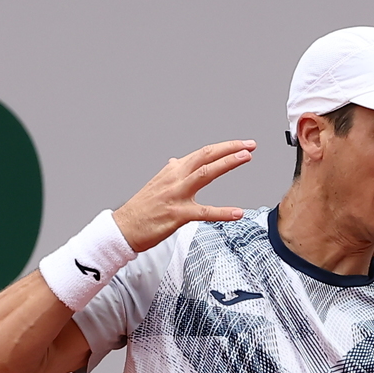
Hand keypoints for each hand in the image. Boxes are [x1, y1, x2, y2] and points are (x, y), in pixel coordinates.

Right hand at [113, 139, 257, 250]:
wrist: (124, 227)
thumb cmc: (141, 208)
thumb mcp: (156, 184)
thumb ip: (170, 172)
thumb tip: (175, 161)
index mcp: (173, 170)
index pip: (202, 153)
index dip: (224, 147)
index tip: (241, 145)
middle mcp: (176, 178)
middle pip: (206, 156)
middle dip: (230, 148)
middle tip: (249, 145)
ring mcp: (177, 195)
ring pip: (205, 174)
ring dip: (227, 163)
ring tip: (245, 158)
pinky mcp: (177, 215)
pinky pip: (204, 212)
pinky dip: (223, 212)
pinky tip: (237, 213)